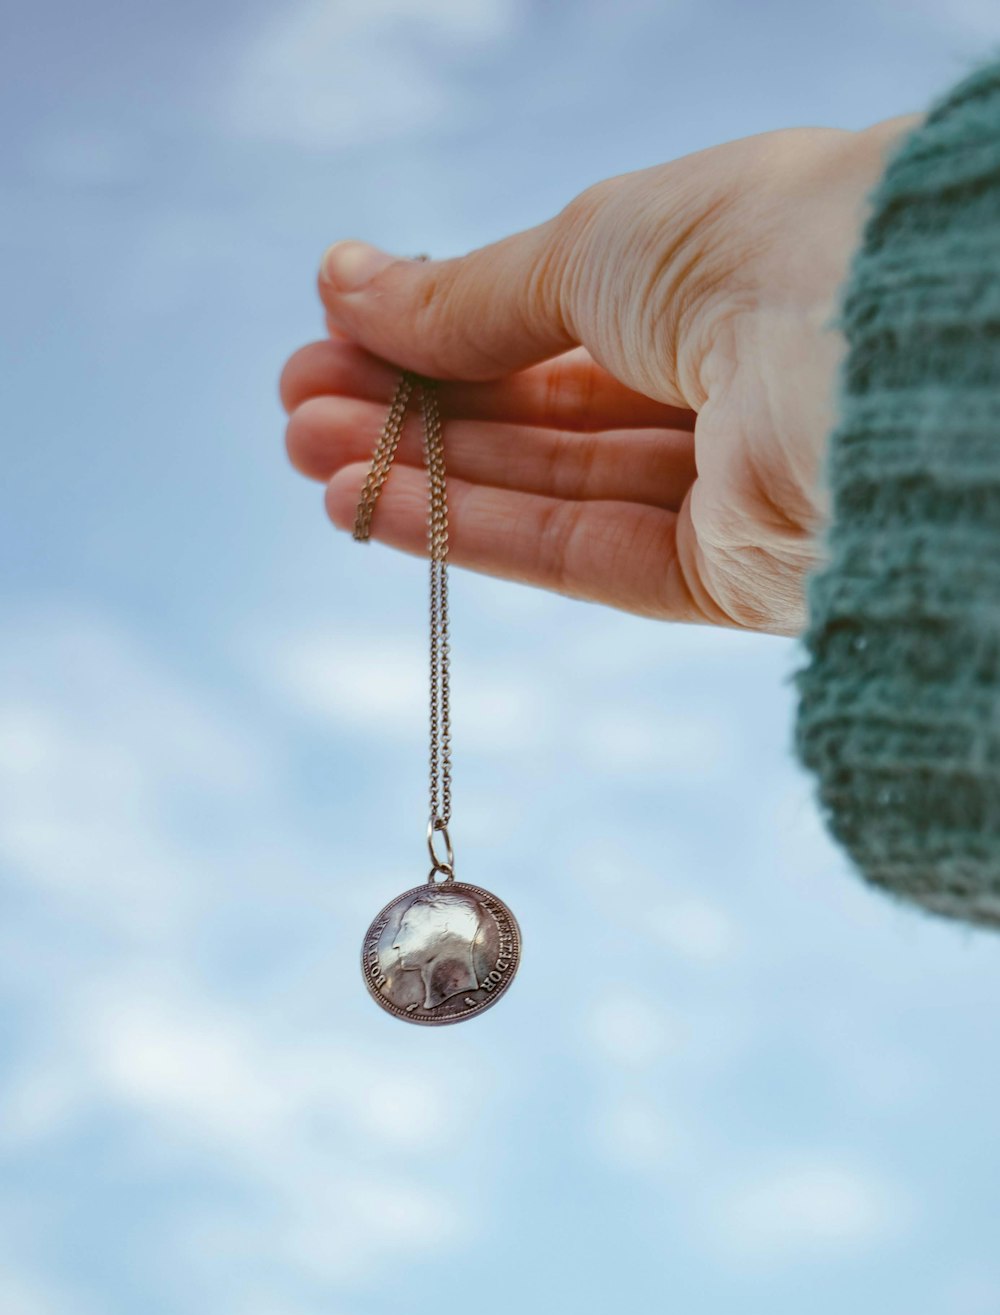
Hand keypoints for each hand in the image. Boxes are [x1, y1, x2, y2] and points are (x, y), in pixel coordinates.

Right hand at [281, 114, 918, 634]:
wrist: (899, 353)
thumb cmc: (768, 247)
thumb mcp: (594, 245)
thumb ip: (475, 293)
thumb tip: (349, 287)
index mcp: (724, 272)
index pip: (559, 318)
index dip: (442, 328)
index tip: (331, 330)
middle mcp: (735, 383)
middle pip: (545, 411)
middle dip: (413, 406)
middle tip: (294, 405)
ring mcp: (735, 489)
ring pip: (553, 489)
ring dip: (423, 474)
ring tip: (306, 454)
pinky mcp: (734, 579)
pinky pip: (583, 558)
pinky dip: (475, 534)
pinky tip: (370, 507)